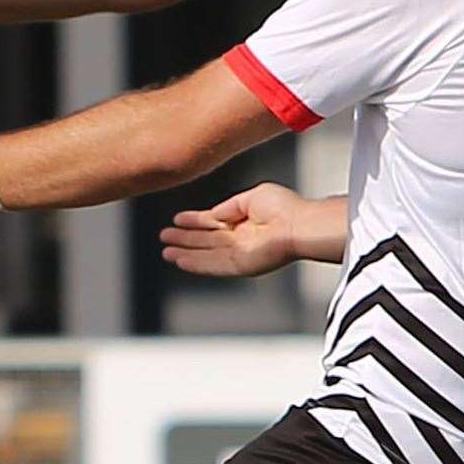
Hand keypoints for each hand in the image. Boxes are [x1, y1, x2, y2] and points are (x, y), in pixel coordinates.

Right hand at [159, 182, 306, 277]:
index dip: (194, 221)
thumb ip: (229, 207)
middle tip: (164, 236)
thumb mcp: (251, 197)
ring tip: (165, 250)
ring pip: (206, 254)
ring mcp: (240, 254)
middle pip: (206, 240)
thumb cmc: (285, 208)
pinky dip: (196, 264)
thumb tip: (212, 215)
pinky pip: (213, 266)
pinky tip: (180, 261)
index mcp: (244, 222)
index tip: (177, 219)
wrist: (299, 224)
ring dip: (185, 253)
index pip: (214, 222)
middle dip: (184, 238)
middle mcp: (241, 239)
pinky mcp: (241, 266)